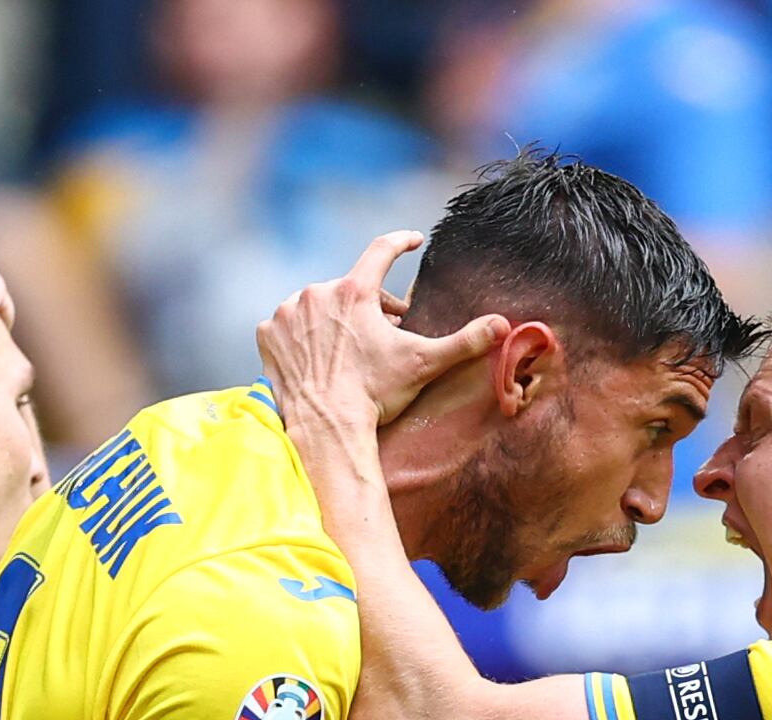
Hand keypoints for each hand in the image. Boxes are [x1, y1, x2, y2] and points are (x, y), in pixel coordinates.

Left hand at [257, 230, 507, 428]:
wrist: (326, 427)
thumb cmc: (374, 395)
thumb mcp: (423, 364)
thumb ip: (464, 342)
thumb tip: (503, 324)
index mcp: (356, 291)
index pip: (383, 251)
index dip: (401, 242)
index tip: (413, 241)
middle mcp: (318, 293)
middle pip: (351, 289)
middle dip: (369, 308)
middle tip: (384, 336)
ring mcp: (289, 312)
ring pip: (318, 306)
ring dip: (333, 321)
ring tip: (346, 351)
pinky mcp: (269, 334)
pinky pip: (288, 326)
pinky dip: (301, 336)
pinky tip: (314, 358)